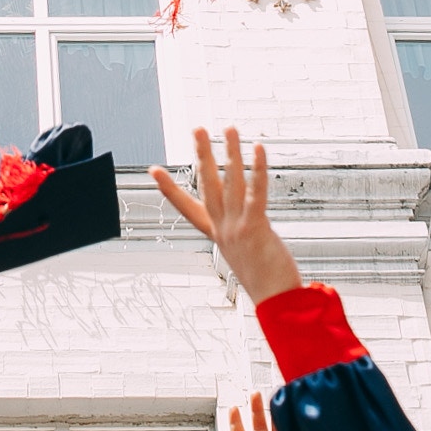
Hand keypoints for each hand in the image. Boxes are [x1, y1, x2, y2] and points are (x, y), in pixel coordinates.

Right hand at [153, 128, 301, 302]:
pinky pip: (256, 193)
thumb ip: (244, 238)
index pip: (188, 208)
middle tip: (197, 129)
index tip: (154, 170)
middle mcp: (223, 229)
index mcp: (218, 235)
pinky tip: (258, 149)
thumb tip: (249, 231)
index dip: (169, 189)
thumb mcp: (247, 257)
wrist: (276, 302)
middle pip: (208, 185)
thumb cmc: (268, 282)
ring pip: (231, 182)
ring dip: (230, 152)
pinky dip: (257, 169)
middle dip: (202, 154)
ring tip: (229, 128)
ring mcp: (236, 228)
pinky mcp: (255, 228)